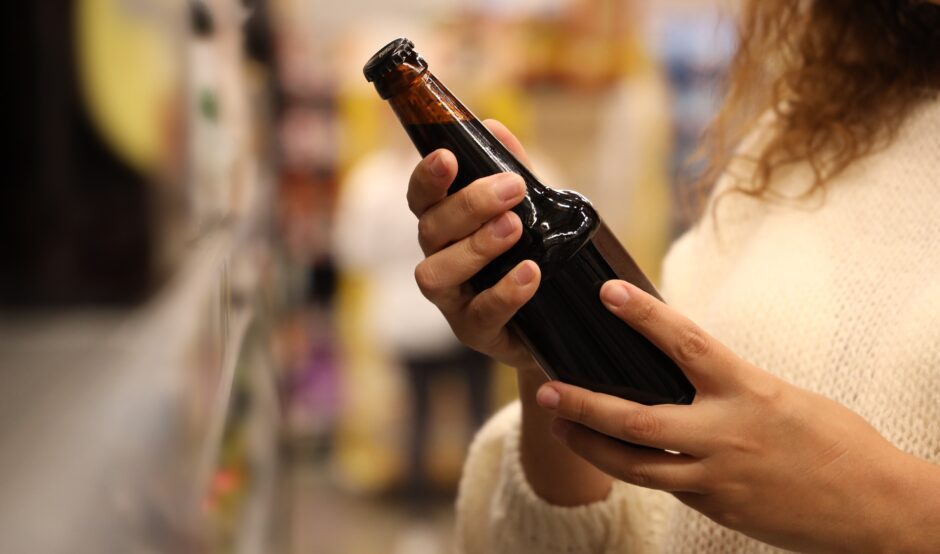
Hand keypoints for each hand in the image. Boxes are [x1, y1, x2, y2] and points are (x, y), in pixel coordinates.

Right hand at [407, 120, 539, 371]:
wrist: (556, 321)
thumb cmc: (529, 256)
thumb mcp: (529, 210)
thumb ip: (512, 170)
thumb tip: (493, 127)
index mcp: (445, 227)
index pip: (422, 199)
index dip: (427, 178)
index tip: (447, 156)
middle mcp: (438, 260)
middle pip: (430, 230)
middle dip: (468, 205)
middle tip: (511, 187)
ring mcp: (452, 300)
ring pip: (437, 274)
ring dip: (475, 247)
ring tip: (513, 228)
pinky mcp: (475, 332)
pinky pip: (480, 313)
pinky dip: (504, 291)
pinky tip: (530, 272)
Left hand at [535, 279, 929, 551]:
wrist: (875, 507)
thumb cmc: (835, 441)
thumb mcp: (779, 395)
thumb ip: (728, 385)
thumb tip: (679, 368)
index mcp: (747, 390)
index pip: (686, 344)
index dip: (644, 316)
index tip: (609, 293)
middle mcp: (726, 434)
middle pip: (636, 420)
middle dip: (584, 405)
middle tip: (547, 391)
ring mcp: (717, 478)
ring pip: (635, 466)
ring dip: (592, 445)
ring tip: (562, 427)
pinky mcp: (716, 509)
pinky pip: (666, 486)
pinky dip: (640, 469)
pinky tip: (619, 456)